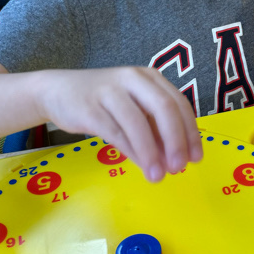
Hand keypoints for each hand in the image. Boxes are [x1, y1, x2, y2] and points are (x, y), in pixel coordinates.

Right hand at [36, 66, 202, 182]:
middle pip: (163, 108)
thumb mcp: (134, 109)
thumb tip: (175, 160)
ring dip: (151, 152)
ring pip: (138, 122)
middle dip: (176, 141)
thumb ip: (154, 129)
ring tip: (158, 176)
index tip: (196, 158)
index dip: (190, 132)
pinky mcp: (90, 108)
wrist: (57, 91)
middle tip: (179, 168)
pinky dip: (131, 151)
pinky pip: (116, 132)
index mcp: (149, 77)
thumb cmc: (103, 101)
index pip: (179, 103)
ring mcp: (110, 91)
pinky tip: (140, 166)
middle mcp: (132, 79)